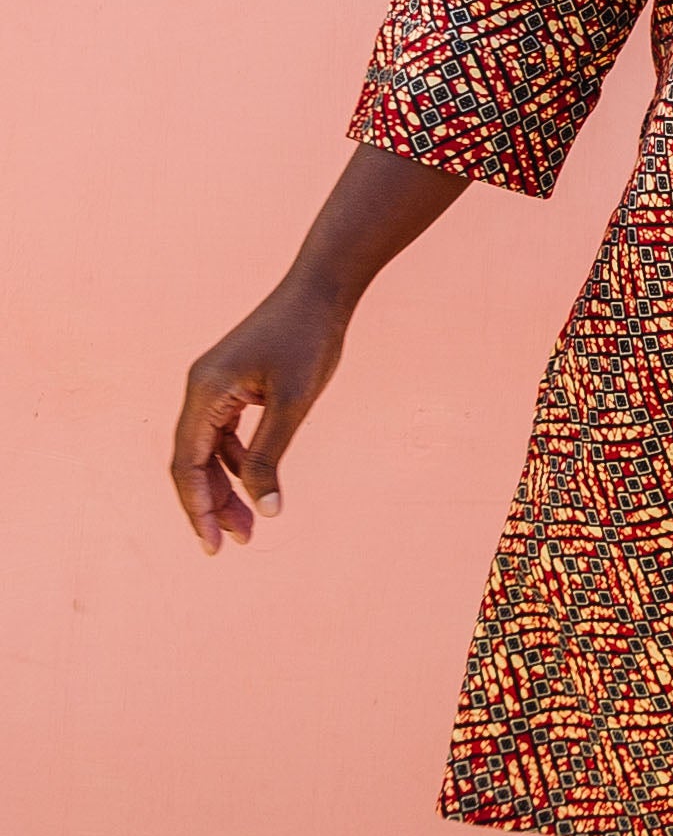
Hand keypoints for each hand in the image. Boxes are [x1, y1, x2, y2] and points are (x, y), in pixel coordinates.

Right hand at [171, 283, 349, 553]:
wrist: (322, 291)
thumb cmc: (309, 340)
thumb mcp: (293, 404)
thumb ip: (272, 456)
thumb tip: (266, 509)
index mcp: (204, 392)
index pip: (187, 465)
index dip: (198, 508)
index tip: (214, 544)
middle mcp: (201, 389)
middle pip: (193, 462)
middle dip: (212, 504)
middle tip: (238, 542)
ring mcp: (216, 386)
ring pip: (210, 451)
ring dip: (227, 487)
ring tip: (252, 524)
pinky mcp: (234, 385)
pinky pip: (226, 434)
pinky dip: (240, 462)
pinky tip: (259, 484)